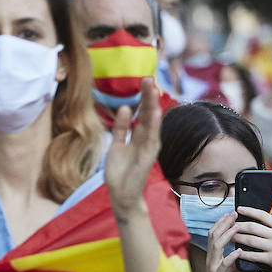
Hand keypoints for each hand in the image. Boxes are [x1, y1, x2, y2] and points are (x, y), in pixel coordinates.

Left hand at [104, 77, 160, 219]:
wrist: (121, 194)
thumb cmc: (120, 171)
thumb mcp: (117, 144)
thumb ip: (121, 128)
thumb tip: (125, 108)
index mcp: (139, 136)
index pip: (143, 112)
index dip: (143, 97)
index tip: (144, 80)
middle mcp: (146, 139)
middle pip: (148, 114)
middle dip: (148, 96)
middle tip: (148, 77)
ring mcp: (148, 148)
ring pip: (151, 123)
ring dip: (152, 106)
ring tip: (152, 88)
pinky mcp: (148, 157)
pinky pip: (151, 139)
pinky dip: (153, 126)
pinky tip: (154, 113)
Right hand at [203, 211, 242, 271]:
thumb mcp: (229, 264)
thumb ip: (233, 254)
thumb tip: (244, 243)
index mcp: (214, 253)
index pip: (214, 233)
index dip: (221, 222)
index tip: (230, 213)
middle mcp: (211, 256)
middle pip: (213, 236)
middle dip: (223, 224)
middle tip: (233, 214)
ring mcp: (213, 265)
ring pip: (216, 246)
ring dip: (226, 235)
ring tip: (236, 227)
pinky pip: (224, 264)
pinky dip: (231, 256)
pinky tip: (239, 251)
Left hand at [232, 204, 271, 271]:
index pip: (264, 215)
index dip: (250, 211)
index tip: (239, 209)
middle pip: (253, 227)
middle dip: (239, 225)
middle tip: (230, 224)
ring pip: (251, 240)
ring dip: (238, 238)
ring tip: (230, 236)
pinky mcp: (271, 259)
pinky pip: (253, 255)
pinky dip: (243, 253)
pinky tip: (236, 251)